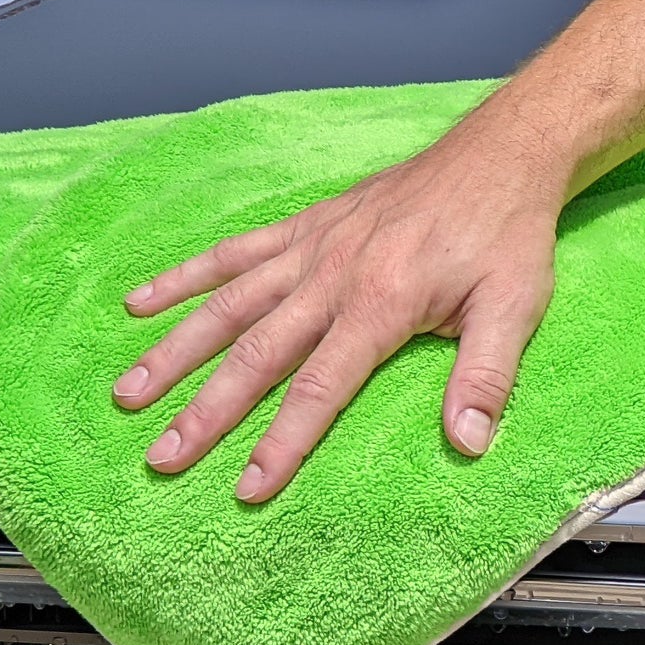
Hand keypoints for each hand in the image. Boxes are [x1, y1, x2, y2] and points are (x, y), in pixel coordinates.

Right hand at [111, 95, 563, 501]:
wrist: (501, 155)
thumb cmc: (509, 236)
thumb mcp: (515, 308)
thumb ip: (486, 377)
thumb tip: (469, 444)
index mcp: (380, 304)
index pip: (319, 388)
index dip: (283, 443)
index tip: (248, 489)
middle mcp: (332, 275)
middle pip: (256, 353)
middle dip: (206, 410)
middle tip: (161, 458)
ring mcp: (313, 246)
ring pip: (229, 304)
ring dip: (176, 349)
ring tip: (129, 392)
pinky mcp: (308, 224)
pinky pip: (235, 252)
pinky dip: (187, 276)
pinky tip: (140, 301)